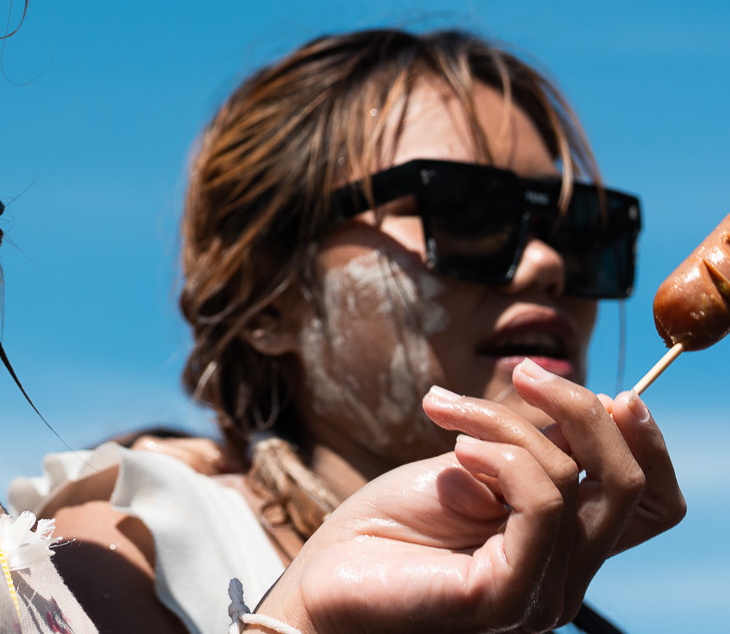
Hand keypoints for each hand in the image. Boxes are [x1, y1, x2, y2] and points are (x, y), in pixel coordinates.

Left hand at [255, 359, 683, 633]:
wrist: (324, 580)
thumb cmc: (384, 530)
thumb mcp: (462, 469)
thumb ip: (518, 448)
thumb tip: (569, 403)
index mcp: (561, 544)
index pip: (649, 503)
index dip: (647, 443)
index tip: (614, 392)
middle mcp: (565, 577)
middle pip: (628, 484)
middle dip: (583, 408)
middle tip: (523, 374)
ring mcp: (540, 594)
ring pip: (570, 479)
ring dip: (503, 421)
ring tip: (446, 414)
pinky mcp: (505, 598)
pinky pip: (541, 507)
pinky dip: (501, 456)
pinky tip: (457, 452)